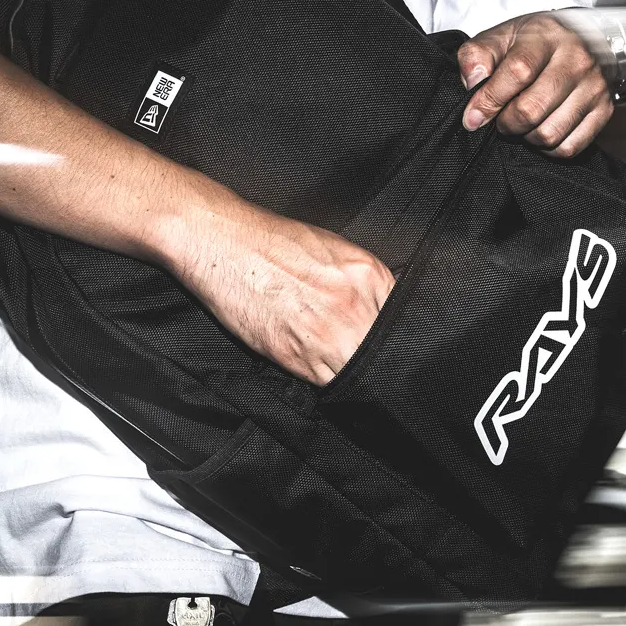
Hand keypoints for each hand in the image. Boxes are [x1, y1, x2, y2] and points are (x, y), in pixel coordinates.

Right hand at [161, 191, 394, 385]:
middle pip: (384, 351)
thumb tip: (378, 312)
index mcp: (368, 274)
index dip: (393, 336)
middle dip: (374, 356)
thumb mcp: (334, 251)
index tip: (383, 343)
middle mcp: (354, 304)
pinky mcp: (297, 356)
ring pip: (358, 372)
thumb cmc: (270, 242)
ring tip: (331, 357)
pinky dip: (323, 379)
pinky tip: (311, 359)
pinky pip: (325, 383)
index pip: (401, 321)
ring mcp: (328, 333)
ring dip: (350, 371)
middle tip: (359, 355)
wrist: (224, 243)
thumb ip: (362, 283)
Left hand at [457, 11, 613, 157]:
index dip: (490, 100)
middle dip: (505, 123)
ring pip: (549, 134)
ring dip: (525, 137)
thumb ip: (475, 58)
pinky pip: (569, 147)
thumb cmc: (529, 43)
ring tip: (520, 122)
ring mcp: (595, 86)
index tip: (473, 117)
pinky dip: (547, 148)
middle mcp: (577, 60)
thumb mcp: (497, 39)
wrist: (574, 39)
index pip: (518, 72)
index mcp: (546, 37)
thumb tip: (473, 85)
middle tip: (500, 118)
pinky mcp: (604, 110)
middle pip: (532, 110)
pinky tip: (540, 129)